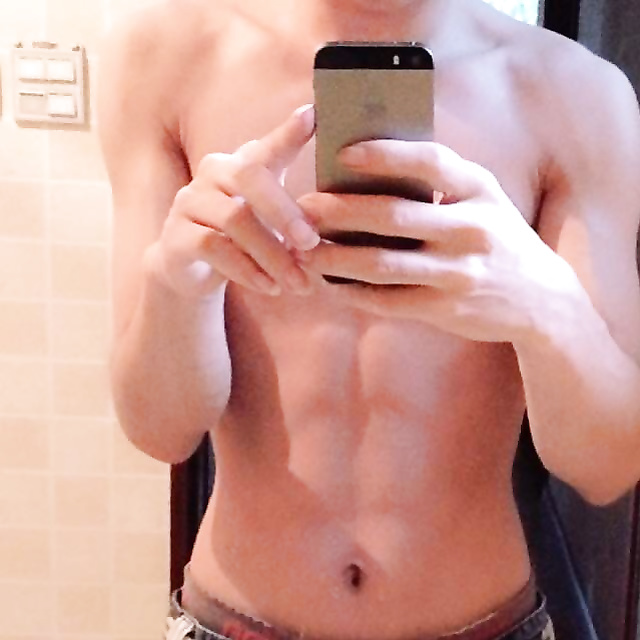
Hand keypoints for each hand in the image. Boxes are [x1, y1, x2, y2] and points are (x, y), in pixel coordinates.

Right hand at [145, 105, 319, 298]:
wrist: (191, 269)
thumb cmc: (241, 236)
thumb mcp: (269, 216)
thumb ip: (293, 203)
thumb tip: (327, 169)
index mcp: (240, 163)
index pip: (267, 146)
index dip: (289, 132)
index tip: (314, 115)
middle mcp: (213, 173)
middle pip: (250, 178)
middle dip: (286, 213)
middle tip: (312, 244)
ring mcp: (189, 202)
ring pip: (235, 219)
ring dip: (272, 255)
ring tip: (298, 283)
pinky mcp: (176, 236)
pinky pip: (213, 248)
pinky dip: (246, 270)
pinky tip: (269, 287)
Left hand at [297, 140, 579, 342]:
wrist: (540, 297)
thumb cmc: (497, 239)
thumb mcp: (483, 200)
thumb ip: (442, 184)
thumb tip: (371, 170)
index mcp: (480, 190)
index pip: (430, 162)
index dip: (385, 155)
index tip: (343, 153)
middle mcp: (471, 229)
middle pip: (393, 215)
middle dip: (341, 211)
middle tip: (304, 208)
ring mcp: (459, 272)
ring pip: (383, 264)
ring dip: (337, 258)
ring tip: (306, 252)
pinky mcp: (446, 308)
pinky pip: (389, 300)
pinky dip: (355, 293)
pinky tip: (332, 286)